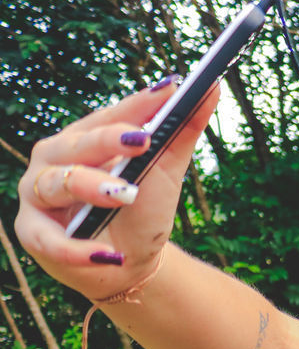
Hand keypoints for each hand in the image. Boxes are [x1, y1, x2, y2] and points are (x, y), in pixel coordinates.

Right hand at [14, 77, 218, 298]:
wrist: (130, 261)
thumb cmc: (141, 208)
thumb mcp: (166, 171)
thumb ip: (183, 131)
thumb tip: (213, 87)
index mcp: (84, 138)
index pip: (109, 116)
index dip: (136, 106)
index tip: (168, 92)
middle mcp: (55, 160)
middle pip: (77, 144)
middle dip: (107, 141)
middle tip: (143, 140)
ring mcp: (39, 195)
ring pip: (56, 184)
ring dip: (90, 187)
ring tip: (125, 193)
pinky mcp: (34, 234)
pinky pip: (52, 240)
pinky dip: (79, 249)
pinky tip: (109, 256)